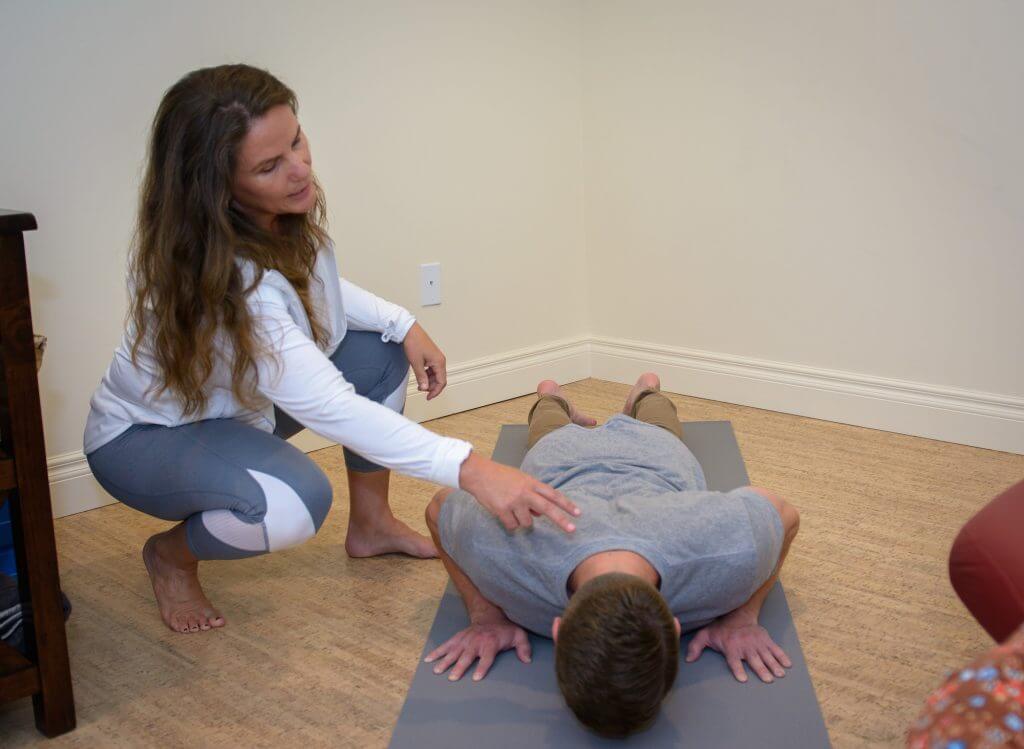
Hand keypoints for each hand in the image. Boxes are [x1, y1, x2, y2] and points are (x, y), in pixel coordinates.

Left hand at [403, 323, 446, 399]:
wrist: (409, 331)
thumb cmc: (414, 342)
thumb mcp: (416, 363)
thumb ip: (421, 377)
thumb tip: (424, 388)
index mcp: (439, 362)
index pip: (441, 382)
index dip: (435, 391)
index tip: (428, 397)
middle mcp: (440, 360)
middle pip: (440, 379)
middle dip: (431, 386)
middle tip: (421, 389)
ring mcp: (436, 358)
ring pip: (436, 375)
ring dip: (428, 381)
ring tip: (419, 383)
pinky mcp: (431, 356)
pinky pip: (432, 369)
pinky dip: (427, 375)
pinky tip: (420, 376)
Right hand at [424, 616, 531, 681]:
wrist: (491, 614)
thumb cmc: (505, 629)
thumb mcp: (519, 635)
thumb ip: (524, 647)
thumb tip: (527, 660)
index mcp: (491, 642)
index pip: (486, 657)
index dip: (482, 667)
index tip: (476, 678)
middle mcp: (476, 641)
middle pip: (467, 656)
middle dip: (460, 667)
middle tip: (453, 677)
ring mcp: (465, 639)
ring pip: (454, 651)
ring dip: (445, 661)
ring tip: (437, 671)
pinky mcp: (458, 638)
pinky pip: (446, 644)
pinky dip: (437, 651)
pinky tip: (429, 659)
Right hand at [459, 452, 579, 532]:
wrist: (479, 474)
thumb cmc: (500, 476)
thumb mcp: (520, 480)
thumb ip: (532, 494)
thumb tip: (540, 513)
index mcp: (530, 483)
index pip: (552, 494)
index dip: (566, 504)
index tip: (577, 513)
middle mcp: (524, 492)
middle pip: (547, 508)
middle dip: (561, 520)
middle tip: (572, 529)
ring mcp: (514, 502)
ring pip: (527, 522)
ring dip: (522, 521)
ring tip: (512, 510)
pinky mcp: (502, 510)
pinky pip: (512, 526)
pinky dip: (510, 523)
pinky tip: (504, 514)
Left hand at [685, 612, 791, 682]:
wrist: (737, 613)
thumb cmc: (720, 629)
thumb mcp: (705, 635)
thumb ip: (696, 646)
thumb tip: (688, 660)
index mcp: (730, 646)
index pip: (734, 660)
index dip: (738, 669)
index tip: (743, 679)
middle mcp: (744, 645)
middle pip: (754, 660)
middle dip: (761, 669)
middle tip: (768, 679)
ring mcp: (756, 642)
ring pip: (766, 655)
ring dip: (773, 665)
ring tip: (779, 674)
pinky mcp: (765, 639)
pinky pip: (775, 648)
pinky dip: (782, 656)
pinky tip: (788, 664)